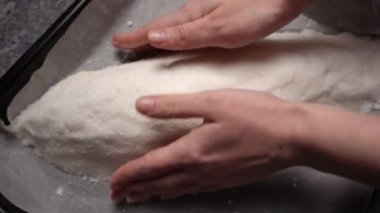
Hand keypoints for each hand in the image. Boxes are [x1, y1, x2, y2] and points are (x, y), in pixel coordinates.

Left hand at [110, 89, 304, 201]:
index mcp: (191, 151)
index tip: (112, 182)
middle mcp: (199, 170)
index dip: (128, 175)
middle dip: (135, 189)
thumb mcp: (213, 101)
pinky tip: (175, 192)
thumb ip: (174, 105)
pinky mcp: (226, 180)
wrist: (292, 137)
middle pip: (158, 183)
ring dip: (153, 193)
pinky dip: (176, 192)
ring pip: (175, 190)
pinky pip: (193, 191)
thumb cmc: (255, 114)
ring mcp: (214, 179)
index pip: (149, 167)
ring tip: (138, 197)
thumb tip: (141, 105)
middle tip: (118, 195)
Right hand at [113, 0, 310, 49]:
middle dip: (143, 36)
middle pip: (163, 26)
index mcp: (192, 17)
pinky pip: (191, 26)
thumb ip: (187, 35)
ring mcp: (208, 11)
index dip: (137, 38)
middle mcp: (197, 11)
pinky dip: (179, 33)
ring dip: (160, 34)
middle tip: (127, 44)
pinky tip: (182, 37)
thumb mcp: (220, 28)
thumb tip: (155, 37)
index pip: (157, 30)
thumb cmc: (257, 9)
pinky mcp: (221, 13)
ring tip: (148, 43)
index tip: (118, 43)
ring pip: (176, 25)